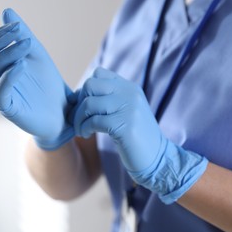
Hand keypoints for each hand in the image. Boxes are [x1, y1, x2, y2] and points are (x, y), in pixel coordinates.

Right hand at [0, 6, 73, 149]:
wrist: (62, 112)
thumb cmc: (47, 83)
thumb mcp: (36, 54)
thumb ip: (22, 34)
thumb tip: (7, 11)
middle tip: (16, 28)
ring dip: (8, 53)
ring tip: (26, 44)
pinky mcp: (7, 108)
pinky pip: (1, 91)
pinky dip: (10, 76)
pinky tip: (22, 65)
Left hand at [72, 67, 207, 203]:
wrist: (157, 158)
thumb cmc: (134, 137)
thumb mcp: (124, 111)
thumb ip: (107, 99)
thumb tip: (75, 95)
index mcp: (129, 87)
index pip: (98, 73)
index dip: (85, 90)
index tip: (84, 107)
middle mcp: (130, 93)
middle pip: (90, 85)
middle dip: (78, 103)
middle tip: (80, 119)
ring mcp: (129, 108)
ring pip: (89, 103)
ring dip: (78, 119)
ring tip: (82, 130)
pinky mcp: (125, 126)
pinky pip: (93, 121)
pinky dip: (84, 128)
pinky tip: (87, 134)